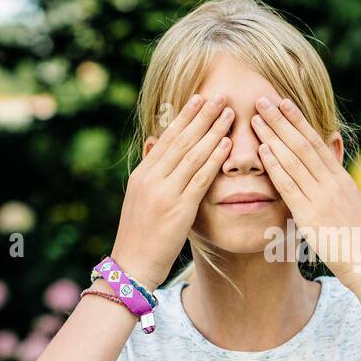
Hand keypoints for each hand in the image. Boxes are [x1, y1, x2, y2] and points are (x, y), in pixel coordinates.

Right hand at [110, 93, 234, 288]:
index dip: (185, 116)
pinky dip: (214, 159)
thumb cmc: (140, 236)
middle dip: (202, 115)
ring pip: (192, 154)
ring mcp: (164, 193)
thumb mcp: (141, 199)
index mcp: (142, 174)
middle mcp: (151, 179)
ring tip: (229, 112)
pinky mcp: (178, 210)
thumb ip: (151, 172)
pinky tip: (227, 145)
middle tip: (219, 95)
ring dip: (212, 131)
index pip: (167, 137)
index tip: (200, 98)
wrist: (131, 266)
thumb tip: (156, 145)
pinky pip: (200, 179)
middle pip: (181, 140)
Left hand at [251, 96, 360, 285]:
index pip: (316, 142)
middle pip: (302, 143)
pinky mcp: (311, 215)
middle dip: (281, 120)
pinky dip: (275, 166)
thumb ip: (335, 189)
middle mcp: (331, 182)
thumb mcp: (350, 207)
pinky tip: (263, 151)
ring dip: (273, 136)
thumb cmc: (359, 240)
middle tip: (262, 99)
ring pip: (294, 159)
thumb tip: (326, 176)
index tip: (284, 103)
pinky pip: (290, 185)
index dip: (298, 120)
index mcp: (340, 179)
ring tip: (256, 117)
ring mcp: (321, 197)